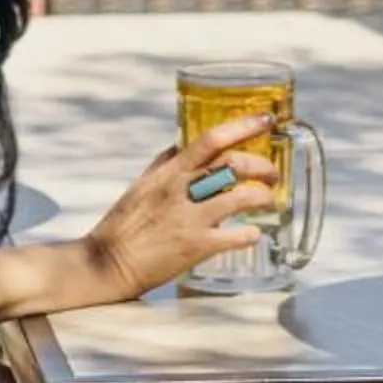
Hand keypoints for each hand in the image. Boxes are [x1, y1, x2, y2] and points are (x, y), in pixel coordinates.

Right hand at [83, 115, 279, 301]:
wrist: (109, 262)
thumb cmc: (124, 223)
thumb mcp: (142, 183)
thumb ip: (164, 162)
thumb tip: (181, 143)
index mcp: (170, 171)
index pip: (211, 139)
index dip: (242, 126)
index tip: (265, 119)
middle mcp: (182, 190)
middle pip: (232, 165)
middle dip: (261, 166)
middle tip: (272, 173)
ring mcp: (190, 219)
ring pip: (239, 197)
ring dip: (262, 196)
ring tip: (268, 200)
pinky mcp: (196, 248)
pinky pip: (234, 236)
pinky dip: (250, 234)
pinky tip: (254, 233)